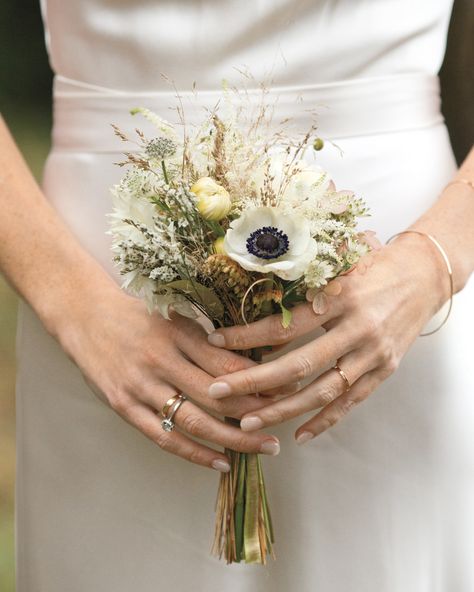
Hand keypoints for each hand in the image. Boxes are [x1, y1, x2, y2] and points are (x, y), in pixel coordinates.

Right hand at [57, 288, 284, 472]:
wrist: (85, 317)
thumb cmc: (137, 315)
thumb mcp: (174, 319)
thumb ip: (206, 340)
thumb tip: (250, 362)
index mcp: (178, 333)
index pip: (227, 362)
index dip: (260, 378)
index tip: (287, 388)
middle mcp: (161, 360)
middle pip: (217, 394)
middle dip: (255, 411)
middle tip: (283, 422)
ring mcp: (141, 386)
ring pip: (195, 420)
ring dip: (233, 438)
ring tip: (263, 448)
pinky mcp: (124, 406)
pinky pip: (164, 437)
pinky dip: (194, 453)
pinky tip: (221, 462)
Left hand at [205, 233, 447, 442]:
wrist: (424, 275)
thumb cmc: (377, 264)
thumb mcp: (341, 263)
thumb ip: (305, 278)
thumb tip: (254, 285)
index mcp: (341, 298)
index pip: (285, 325)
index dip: (247, 335)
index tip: (215, 341)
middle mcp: (357, 329)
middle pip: (299, 364)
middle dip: (254, 381)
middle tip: (218, 392)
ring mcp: (373, 354)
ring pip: (322, 391)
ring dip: (283, 410)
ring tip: (248, 422)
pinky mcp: (384, 371)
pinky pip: (351, 402)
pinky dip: (325, 421)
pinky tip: (299, 435)